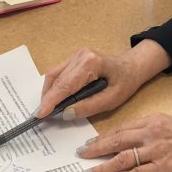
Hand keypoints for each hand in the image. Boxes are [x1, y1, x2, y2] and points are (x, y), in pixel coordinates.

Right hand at [37, 41, 170, 119]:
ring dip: (49, 93)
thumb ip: (89, 107)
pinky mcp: (74, 58)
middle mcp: (80, 55)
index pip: (65, 84)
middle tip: (41, 116)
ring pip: (53, 74)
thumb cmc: (125, 82)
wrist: (131, 67)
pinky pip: (58, 72)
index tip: (39, 115)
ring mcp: (76, 55)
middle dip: (47, 98)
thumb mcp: (112, 99)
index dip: (51, 101)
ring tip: (48, 110)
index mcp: (91, 63)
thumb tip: (66, 113)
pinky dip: (54, 87)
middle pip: (56, 78)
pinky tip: (55, 99)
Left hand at [77, 114, 171, 171]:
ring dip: (102, 168)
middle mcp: (153, 133)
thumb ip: (155, 128)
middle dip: (95, 149)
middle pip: (116, 141)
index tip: (90, 143)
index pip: (122, 128)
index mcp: (155, 120)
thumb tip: (135, 136)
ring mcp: (158, 150)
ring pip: (122, 158)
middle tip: (80, 156)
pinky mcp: (165, 168)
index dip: (103, 137)